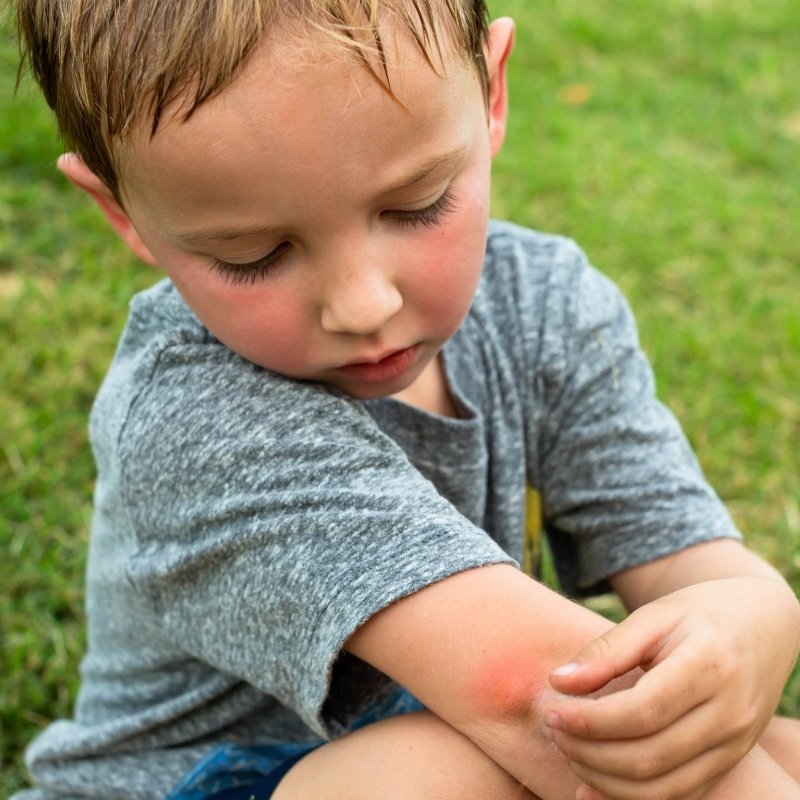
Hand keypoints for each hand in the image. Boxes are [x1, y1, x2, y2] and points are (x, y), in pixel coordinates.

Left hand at [544, 576, 799, 799]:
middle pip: (650, 755)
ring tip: (568, 750)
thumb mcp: (654, 615)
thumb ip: (607, 649)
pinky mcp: (729, 763)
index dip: (591, 720)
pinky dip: (631, 798)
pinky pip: (678, 796)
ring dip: (604, 779)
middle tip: (553, 730)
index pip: (643, 711)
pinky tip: (591, 784)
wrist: (762, 626)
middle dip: (589, 751)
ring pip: (663, 787)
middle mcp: (730, 714)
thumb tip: (558, 682)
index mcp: (710, 665)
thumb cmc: (699, 614)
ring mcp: (734, 745)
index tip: (552, 711)